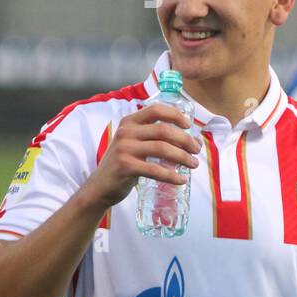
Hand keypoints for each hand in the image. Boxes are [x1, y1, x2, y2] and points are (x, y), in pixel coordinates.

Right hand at [82, 104, 200, 208]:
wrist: (100, 186)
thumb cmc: (124, 164)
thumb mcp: (133, 143)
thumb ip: (153, 137)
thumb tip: (189, 140)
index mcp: (129, 122)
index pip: (156, 110)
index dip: (176, 115)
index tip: (189, 126)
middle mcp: (126, 132)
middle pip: (164, 130)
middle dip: (186, 140)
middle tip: (197, 150)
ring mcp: (124, 149)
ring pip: (163, 148)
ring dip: (183, 157)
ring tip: (193, 164)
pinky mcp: (125, 166)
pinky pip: (155, 170)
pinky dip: (172, 175)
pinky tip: (181, 180)